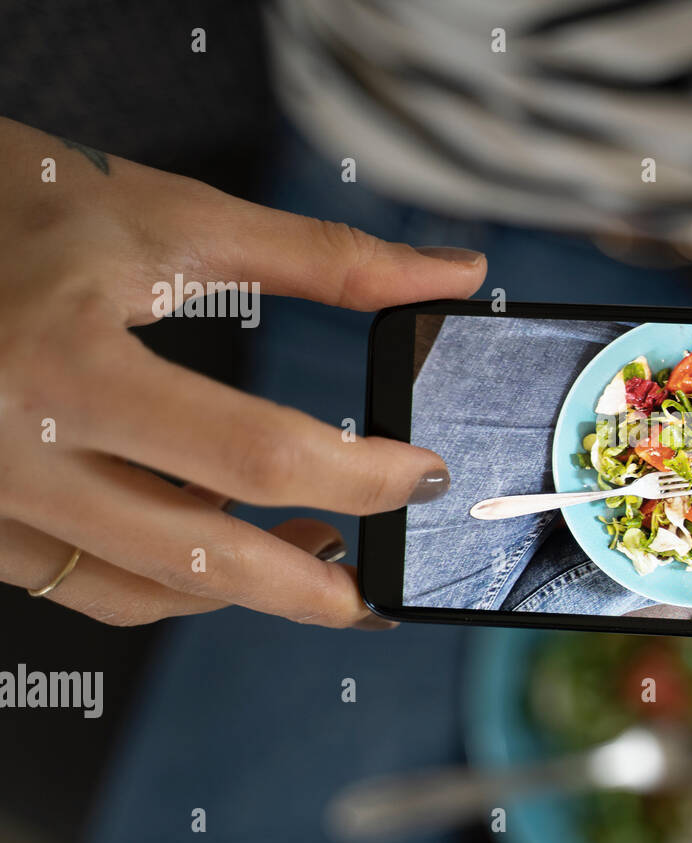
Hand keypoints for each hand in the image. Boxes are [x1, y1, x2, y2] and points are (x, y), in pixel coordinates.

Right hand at [0, 118, 485, 627]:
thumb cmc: (14, 200)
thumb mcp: (172, 217)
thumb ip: (323, 258)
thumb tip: (449, 274)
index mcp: (67, 362)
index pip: (255, 453)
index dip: (361, 478)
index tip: (424, 476)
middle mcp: (14, 449)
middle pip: (197, 558)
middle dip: (310, 588)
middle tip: (381, 594)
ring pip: (138, 589)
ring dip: (242, 591)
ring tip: (316, 556)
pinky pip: (84, 582)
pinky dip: (166, 581)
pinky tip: (218, 541)